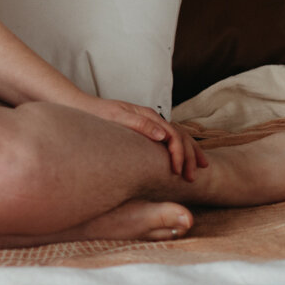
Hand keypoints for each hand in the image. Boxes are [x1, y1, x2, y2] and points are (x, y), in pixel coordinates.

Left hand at [80, 97, 207, 180]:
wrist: (83, 107)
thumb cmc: (97, 114)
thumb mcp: (117, 118)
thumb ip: (140, 125)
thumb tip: (163, 136)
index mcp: (148, 116)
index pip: (173, 135)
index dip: (179, 154)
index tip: (179, 172)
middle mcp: (152, 118)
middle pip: (180, 136)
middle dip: (190, 156)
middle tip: (193, 177)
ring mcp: (150, 123)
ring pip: (179, 136)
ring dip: (191, 152)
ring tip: (201, 167)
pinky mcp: (145, 129)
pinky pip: (170, 138)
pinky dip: (181, 148)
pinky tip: (184, 159)